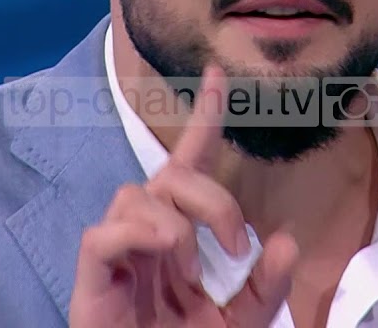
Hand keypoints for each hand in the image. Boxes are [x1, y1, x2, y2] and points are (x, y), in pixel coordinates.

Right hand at [69, 66, 299, 326]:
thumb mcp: (242, 324)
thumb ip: (267, 287)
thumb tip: (285, 240)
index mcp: (179, 237)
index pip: (189, 165)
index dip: (204, 121)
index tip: (218, 75)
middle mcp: (146, 235)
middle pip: (170, 176)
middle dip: (212, 199)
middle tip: (235, 244)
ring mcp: (117, 255)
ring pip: (135, 196)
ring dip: (176, 222)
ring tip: (192, 268)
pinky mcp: (92, 281)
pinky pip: (103, 236)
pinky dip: (137, 235)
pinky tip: (164, 255)